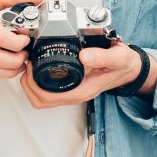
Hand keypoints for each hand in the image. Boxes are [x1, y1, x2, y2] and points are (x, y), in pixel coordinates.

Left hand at [19, 42, 141, 107]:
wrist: (129, 68)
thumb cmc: (123, 65)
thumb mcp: (116, 57)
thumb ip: (102, 56)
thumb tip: (84, 56)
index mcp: (81, 90)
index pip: (46, 97)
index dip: (33, 83)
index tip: (32, 65)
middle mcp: (73, 94)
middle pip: (39, 100)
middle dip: (27, 84)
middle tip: (27, 64)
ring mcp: (71, 92)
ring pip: (41, 98)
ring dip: (30, 84)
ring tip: (30, 65)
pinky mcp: (70, 86)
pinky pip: (47, 90)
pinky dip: (37, 81)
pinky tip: (39, 67)